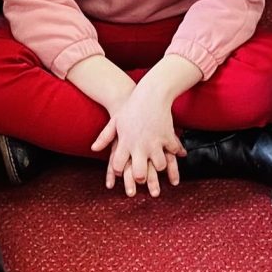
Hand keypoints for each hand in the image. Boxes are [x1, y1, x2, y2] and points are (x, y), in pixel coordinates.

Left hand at [94, 77, 183, 196]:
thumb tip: (94, 149)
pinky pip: (173, 150)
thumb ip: (105, 137)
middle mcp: (139, 145)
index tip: (121, 171)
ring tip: (159, 165)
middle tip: (142, 177)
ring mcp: (154, 142)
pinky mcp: (167, 136)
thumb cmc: (131, 107)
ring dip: (160, 166)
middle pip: (139, 173)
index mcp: (125, 142)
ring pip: (159, 165)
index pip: (118, 165)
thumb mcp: (115, 121)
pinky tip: (178, 153)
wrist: (151, 93)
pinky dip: (177, 152)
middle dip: (141, 178)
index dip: (119, 172)